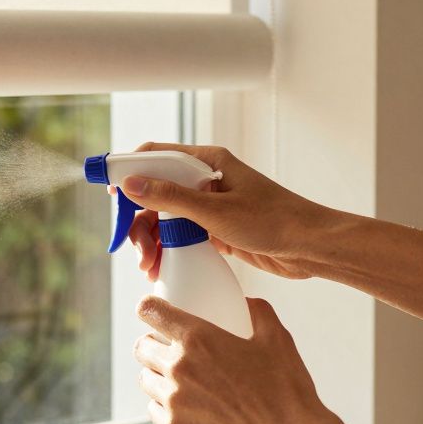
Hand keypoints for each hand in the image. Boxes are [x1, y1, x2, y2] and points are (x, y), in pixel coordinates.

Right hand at [111, 143, 336, 280]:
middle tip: (136, 248)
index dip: (129, 171)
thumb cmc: (274, 222)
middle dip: (140, 220)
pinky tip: (162, 267)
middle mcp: (207, 179)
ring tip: (150, 265)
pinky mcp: (216, 228)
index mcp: (208, 161)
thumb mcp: (215, 211)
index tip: (110, 195)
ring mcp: (211, 204)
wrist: (312, 248)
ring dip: (151, 240)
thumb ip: (171, 197)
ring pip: (166, 217)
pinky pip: (181, 235)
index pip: (156, 156)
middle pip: (156, 191)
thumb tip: (130, 183)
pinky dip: (168, 250)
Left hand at [133, 294, 339, 423]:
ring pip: (146, 379)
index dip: (149, 308)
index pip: (151, 311)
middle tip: (166, 350)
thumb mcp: (277, 340)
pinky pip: (153, 409)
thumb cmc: (285, 391)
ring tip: (176, 380)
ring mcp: (173, 399)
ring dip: (156, 376)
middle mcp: (178, 366)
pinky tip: (179, 406)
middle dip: (152, 345)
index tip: (151, 311)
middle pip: (141, 347)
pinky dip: (162, 405)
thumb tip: (249, 303)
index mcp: (198, 338)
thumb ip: (259, 313)